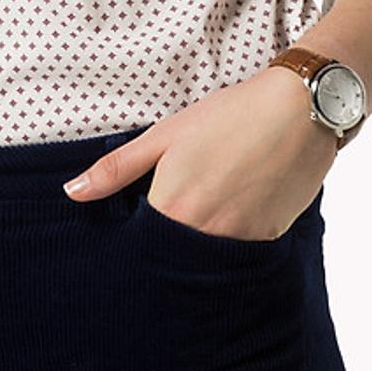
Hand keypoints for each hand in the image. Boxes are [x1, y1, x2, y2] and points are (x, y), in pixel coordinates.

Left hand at [59, 63, 336, 239]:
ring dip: (198, 248)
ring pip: (206, 261)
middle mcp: (204, 234)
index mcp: (172, 209)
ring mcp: (238, 240)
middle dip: (165, 250)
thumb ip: (117, 169)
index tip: (134, 237)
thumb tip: (72, 193)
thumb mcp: (166, 135)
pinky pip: (239, 254)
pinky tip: (234, 213)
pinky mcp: (268, 240)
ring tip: (203, 217)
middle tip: (171, 229)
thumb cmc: (229, 116)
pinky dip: (230, 242)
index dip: (134, 242)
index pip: (139, 247)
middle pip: (172, 258)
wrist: (300, 110)